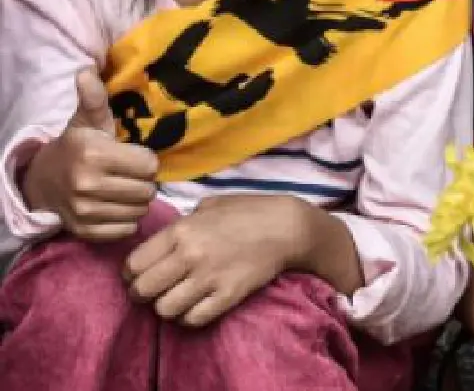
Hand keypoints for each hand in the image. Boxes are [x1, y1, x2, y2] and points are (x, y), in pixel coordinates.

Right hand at [20, 69, 157, 241]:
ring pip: (140, 211)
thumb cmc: (76, 147)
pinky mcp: (85, 232)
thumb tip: (87, 71)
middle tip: (130, 175)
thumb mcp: (86, 121)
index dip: (146, 160)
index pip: (149, 165)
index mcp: (93, 154)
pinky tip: (115, 207)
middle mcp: (87, 184)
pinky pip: (126, 229)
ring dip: (137, 201)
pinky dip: (126, 220)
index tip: (134, 157)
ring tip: (123, 189)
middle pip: (148, 190)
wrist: (42, 181)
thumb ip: (94, 98)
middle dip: (144, 182)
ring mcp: (85, 211)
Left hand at [123, 193, 310, 327]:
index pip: (133, 264)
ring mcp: (210, 277)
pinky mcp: (229, 295)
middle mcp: (190, 254)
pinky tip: (196, 307)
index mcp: (181, 230)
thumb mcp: (209, 206)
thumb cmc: (248, 211)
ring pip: (164, 309)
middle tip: (155, 291)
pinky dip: (190, 317)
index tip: (140, 275)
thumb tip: (161, 242)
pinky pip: (194, 319)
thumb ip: (182, 224)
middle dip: (143, 294)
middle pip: (143, 290)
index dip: (132, 274)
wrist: (288, 227)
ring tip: (177, 299)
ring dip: (167, 307)